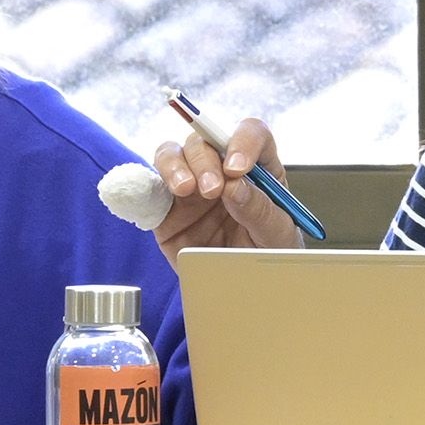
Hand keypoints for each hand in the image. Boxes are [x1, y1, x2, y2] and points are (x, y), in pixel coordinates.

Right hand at [149, 113, 302, 252]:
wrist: (244, 290)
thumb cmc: (268, 255)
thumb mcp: (278, 237)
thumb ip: (260, 211)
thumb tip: (236, 187)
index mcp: (258, 167)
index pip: (251, 134)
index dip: (243, 141)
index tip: (238, 168)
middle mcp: (221, 169)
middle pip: (206, 141)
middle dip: (206, 161)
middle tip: (213, 190)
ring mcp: (190, 186)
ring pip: (173, 154)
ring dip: (176, 166)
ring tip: (186, 190)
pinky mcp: (165, 208)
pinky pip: (149, 187)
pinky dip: (147, 186)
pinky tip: (159, 199)